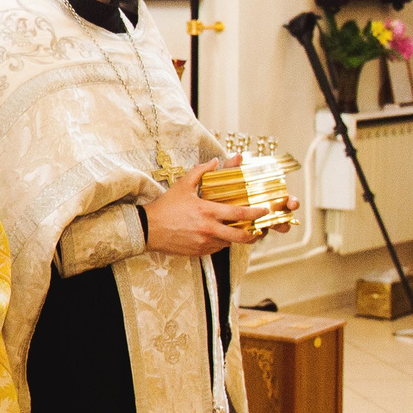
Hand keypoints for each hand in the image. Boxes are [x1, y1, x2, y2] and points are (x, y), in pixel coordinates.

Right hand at [144, 157, 259, 256]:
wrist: (148, 228)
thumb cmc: (166, 206)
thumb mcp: (182, 185)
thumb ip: (200, 171)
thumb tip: (215, 161)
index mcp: (207, 211)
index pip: (239, 213)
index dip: (256, 213)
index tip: (264, 210)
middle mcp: (208, 229)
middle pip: (241, 236)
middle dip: (254, 234)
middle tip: (259, 229)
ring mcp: (204, 242)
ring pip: (229, 243)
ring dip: (234, 237)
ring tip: (234, 230)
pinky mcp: (198, 252)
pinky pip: (216, 249)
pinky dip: (220, 242)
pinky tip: (216, 235)